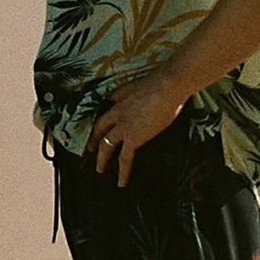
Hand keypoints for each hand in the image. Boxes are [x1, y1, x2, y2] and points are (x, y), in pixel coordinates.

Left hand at [89, 70, 187, 186]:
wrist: (169, 83)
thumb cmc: (169, 77)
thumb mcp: (154, 79)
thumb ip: (152, 87)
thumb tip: (164, 89)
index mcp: (124, 93)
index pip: (110, 103)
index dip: (106, 113)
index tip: (104, 119)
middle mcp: (119, 109)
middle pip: (101, 126)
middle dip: (95, 137)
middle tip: (91, 147)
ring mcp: (123, 125)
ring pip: (106, 144)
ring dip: (101, 158)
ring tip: (100, 168)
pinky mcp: (132, 138)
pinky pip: (124, 158)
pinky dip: (123, 172)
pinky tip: (122, 182)